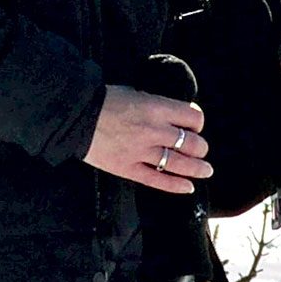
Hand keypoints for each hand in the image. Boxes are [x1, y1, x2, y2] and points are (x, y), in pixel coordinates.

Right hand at [88, 85, 213, 193]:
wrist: (74, 116)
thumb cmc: (103, 100)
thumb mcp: (135, 93)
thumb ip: (155, 106)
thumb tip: (171, 117)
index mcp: (156, 108)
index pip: (193, 117)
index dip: (197, 122)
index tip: (194, 126)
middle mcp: (154, 130)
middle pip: (192, 143)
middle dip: (200, 147)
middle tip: (200, 150)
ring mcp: (142, 152)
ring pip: (180, 164)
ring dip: (198, 168)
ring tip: (206, 170)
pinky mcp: (128, 168)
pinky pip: (157, 180)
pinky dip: (175, 185)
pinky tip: (188, 187)